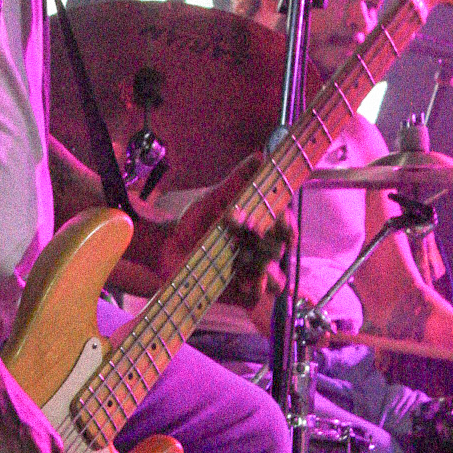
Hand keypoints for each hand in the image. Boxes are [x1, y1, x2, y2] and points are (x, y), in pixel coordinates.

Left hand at [138, 155, 296, 310]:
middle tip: (255, 234)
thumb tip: (259, 156)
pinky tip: (248, 283)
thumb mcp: (214, 199)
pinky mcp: (240, 294)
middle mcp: (260, 251)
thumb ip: (237, 180)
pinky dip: (256, 289)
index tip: (282, 220)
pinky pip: (258, 296)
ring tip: (259, 267)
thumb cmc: (194, 222)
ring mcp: (252, 273)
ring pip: (277, 277)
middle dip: (271, 243)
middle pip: (279, 250)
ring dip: (271, 271)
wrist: (166, 249)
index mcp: (259, 227)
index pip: (283, 225)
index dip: (287, 224)